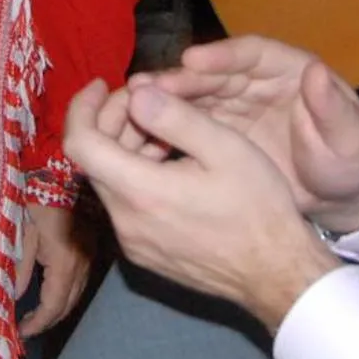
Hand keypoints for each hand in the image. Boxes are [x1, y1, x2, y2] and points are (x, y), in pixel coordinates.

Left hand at [15, 201, 88, 336]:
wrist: (61, 172)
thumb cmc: (36, 199)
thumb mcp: (22, 232)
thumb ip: (20, 267)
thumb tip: (14, 296)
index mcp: (64, 263)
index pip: (53, 306)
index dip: (38, 323)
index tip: (21, 332)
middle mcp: (83, 265)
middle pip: (68, 305)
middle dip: (47, 320)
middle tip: (25, 327)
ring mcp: (91, 257)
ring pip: (76, 295)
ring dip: (57, 308)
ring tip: (35, 314)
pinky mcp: (92, 249)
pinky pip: (81, 281)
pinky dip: (66, 294)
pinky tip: (51, 293)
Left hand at [64, 79, 341, 329]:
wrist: (278, 274)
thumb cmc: (258, 207)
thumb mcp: (225, 148)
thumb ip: (176, 117)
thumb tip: (135, 92)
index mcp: (140, 193)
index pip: (80, 143)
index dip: (83, 106)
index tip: (103, 83)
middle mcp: (125, 222)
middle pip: (94, 160)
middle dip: (113, 120)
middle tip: (146, 100)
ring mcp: (133, 243)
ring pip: (110, 181)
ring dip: (125, 147)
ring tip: (163, 128)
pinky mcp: (145, 255)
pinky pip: (125, 205)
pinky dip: (136, 175)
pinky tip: (169, 163)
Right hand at [148, 37, 358, 232]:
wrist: (336, 194)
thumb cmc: (347, 160)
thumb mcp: (348, 139)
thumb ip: (333, 109)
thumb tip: (317, 71)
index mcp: (287, 69)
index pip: (252, 53)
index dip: (222, 55)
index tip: (192, 59)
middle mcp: (255, 80)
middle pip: (214, 71)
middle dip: (183, 77)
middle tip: (149, 84)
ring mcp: (235, 103)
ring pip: (196, 93)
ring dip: (166, 96)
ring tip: (132, 99)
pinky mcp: (220, 129)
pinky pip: (189, 120)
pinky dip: (167, 121)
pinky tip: (140, 128)